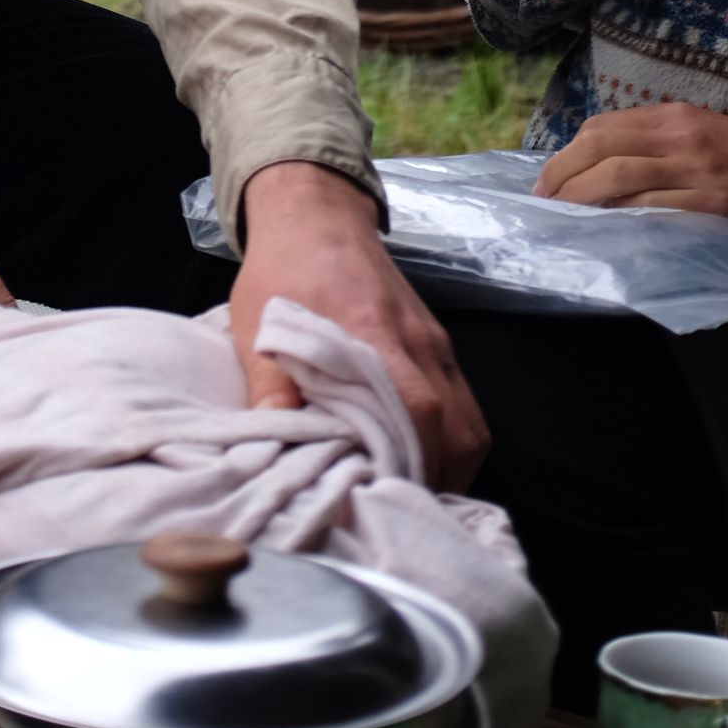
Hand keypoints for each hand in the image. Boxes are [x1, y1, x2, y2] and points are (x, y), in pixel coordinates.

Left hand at [229, 162, 487, 488]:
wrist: (315, 216)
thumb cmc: (283, 273)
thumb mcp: (257, 328)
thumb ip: (269, 387)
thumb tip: (278, 447)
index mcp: (373, 337)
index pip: (418, 413)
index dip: (412, 466)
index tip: (388, 501)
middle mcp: (417, 345)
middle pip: (457, 429)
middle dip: (436, 481)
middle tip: (398, 511)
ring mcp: (434, 345)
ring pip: (469, 423)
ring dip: (450, 467)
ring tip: (412, 494)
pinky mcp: (437, 344)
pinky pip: (465, 404)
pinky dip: (453, 442)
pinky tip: (423, 461)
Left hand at [537, 104, 727, 239]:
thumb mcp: (707, 136)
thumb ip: (661, 145)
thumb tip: (606, 166)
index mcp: (677, 116)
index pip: (603, 127)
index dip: (567, 153)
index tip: (550, 177)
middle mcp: (681, 134)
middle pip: (599, 146)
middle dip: (561, 174)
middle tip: (544, 200)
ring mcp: (697, 167)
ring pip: (618, 175)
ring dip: (580, 197)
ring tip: (561, 215)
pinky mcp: (714, 201)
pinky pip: (653, 206)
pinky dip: (621, 216)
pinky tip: (604, 229)